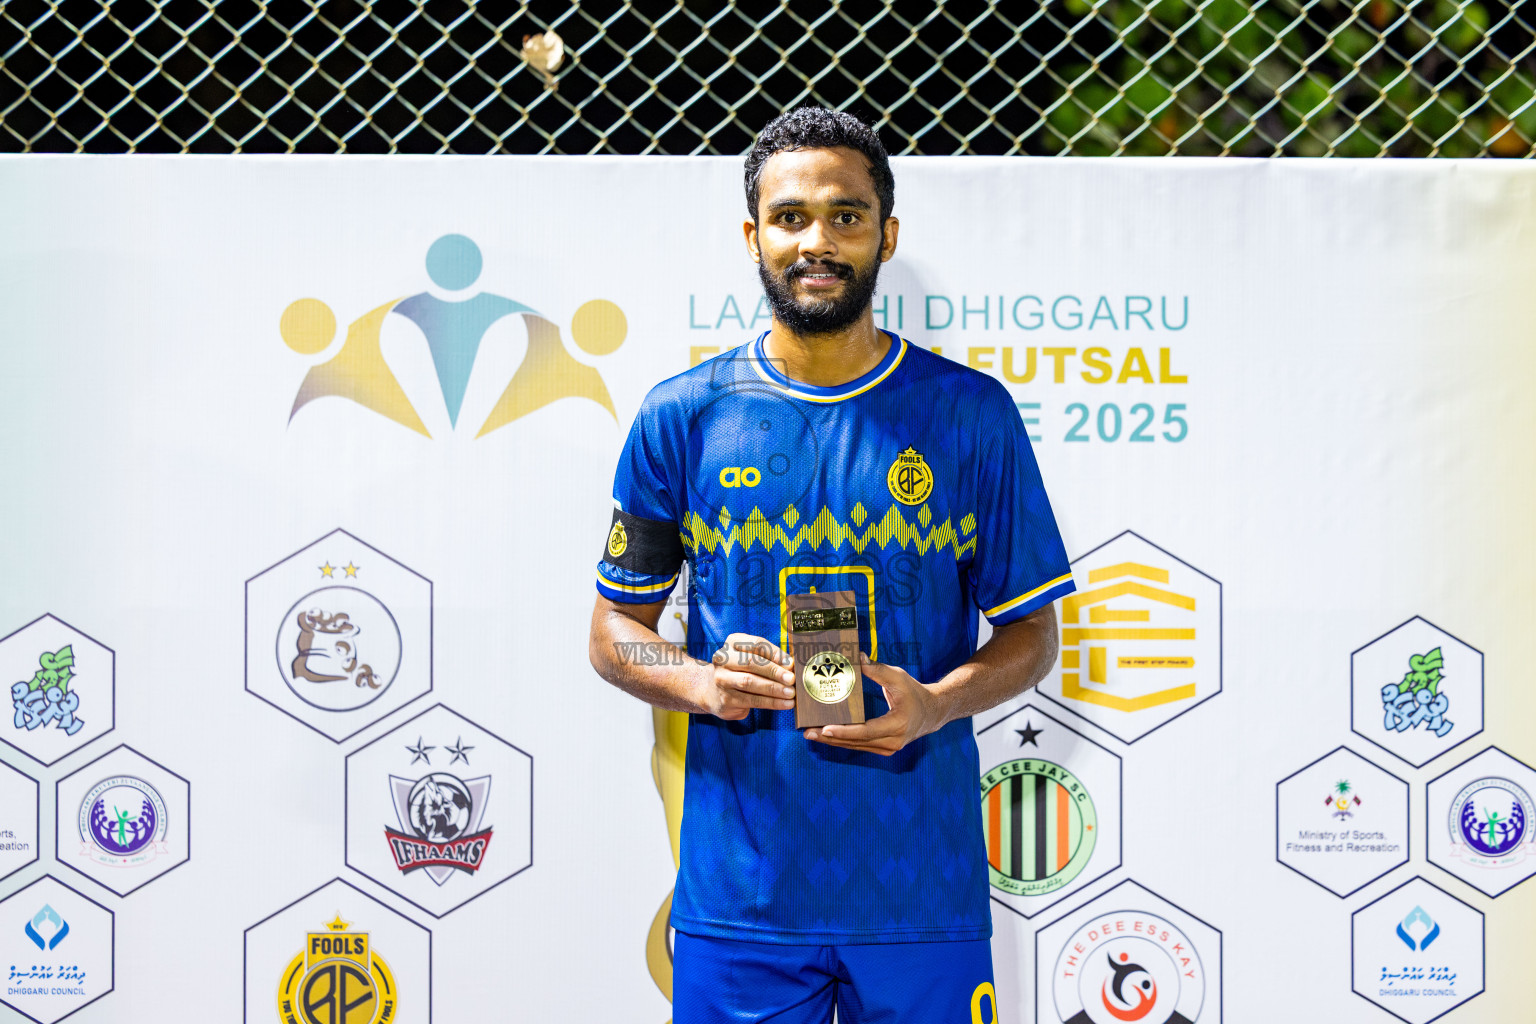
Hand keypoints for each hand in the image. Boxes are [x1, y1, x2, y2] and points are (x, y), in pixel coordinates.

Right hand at [694, 633, 795, 720]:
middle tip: (792, 679)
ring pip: (750, 682)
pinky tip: (785, 704)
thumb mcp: (750, 657)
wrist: (711, 691)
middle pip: (750, 662)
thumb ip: (769, 658)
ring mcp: (722, 680)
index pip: (755, 644)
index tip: (791, 663)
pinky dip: (771, 702)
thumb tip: (791, 666)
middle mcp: (723, 659)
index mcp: (732, 643)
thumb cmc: (740, 670)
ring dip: (774, 688)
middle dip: (774, 671)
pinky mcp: (726, 699)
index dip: (775, 653)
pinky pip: (752, 700)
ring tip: (790, 693)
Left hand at [804, 653, 941, 755]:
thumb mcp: (898, 677)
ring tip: (811, 734)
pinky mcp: (883, 749)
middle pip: (856, 742)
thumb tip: (856, 658)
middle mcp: (893, 741)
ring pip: (855, 746)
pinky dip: (843, 740)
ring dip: (833, 741)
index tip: (825, 729)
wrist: (932, 712)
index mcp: (897, 724)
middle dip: (830, 738)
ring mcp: (888, 748)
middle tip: (808, 732)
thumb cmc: (914, 692)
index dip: (844, 731)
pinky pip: (860, 746)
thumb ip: (877, 670)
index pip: (866, 731)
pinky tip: (826, 736)